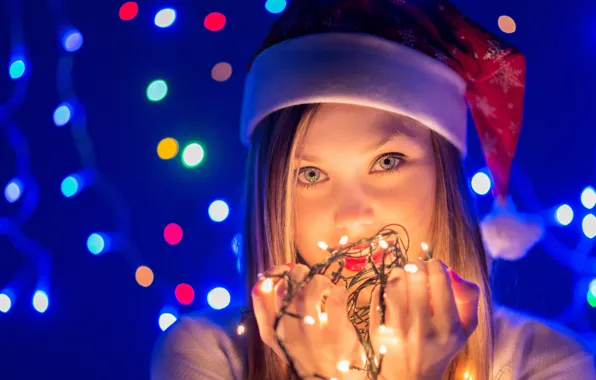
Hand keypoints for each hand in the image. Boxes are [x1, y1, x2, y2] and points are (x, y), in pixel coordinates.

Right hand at [252, 264, 363, 378]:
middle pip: (288, 285)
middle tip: (307, 275)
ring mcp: (312, 336)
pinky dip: (338, 290)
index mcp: (270, 333)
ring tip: (325, 286)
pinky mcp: (337, 335)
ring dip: (321, 280)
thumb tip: (272, 275)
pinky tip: (338, 296)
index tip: (284, 270)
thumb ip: (274, 309)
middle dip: (299, 272)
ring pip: (312, 288)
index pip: (259, 293)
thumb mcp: (283, 336)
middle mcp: (287, 334)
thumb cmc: (306, 353)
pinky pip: (336, 297)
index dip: (272, 274)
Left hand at [369, 259, 479, 379]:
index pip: (440, 278)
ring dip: (400, 272)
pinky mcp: (377, 331)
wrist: (413, 377)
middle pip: (415, 276)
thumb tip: (452, 272)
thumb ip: (469, 297)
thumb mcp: (466, 327)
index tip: (434, 267)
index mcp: (448, 328)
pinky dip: (386, 286)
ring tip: (406, 276)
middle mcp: (422, 330)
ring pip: (395, 282)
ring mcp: (397, 331)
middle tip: (418, 268)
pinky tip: (395, 291)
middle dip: (417, 265)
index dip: (436, 265)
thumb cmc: (441, 345)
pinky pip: (379, 294)